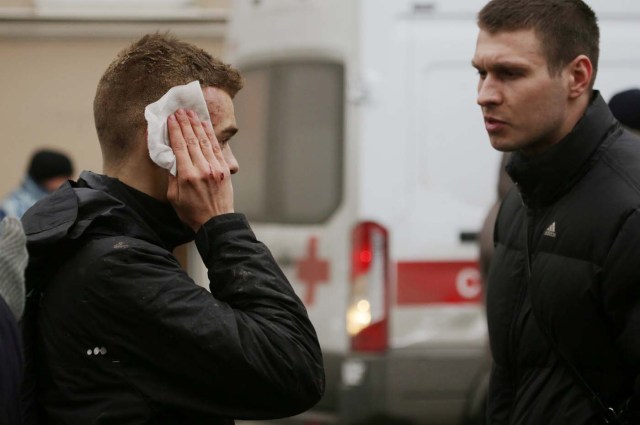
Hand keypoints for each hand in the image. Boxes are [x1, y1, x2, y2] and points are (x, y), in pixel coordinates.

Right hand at [166, 109, 233, 231]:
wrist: (216, 222)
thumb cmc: (192, 212)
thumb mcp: (174, 197)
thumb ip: (171, 176)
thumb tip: (170, 158)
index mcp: (187, 176)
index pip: (179, 146)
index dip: (174, 130)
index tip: (170, 118)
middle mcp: (202, 168)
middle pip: (191, 140)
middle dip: (184, 123)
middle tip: (179, 110)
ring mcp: (215, 168)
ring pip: (204, 141)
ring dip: (197, 125)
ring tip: (190, 113)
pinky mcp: (224, 169)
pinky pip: (216, 147)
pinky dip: (210, 135)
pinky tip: (205, 125)